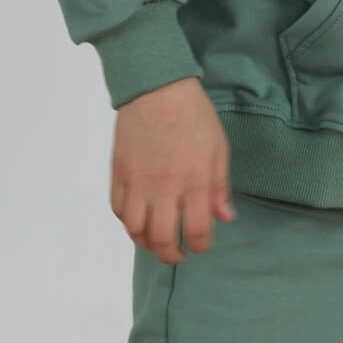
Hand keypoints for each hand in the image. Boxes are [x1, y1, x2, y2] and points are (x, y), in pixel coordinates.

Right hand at [109, 76, 237, 262]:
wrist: (156, 88)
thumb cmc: (193, 115)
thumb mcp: (218, 149)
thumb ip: (220, 187)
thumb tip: (224, 217)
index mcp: (193, 181)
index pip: (196, 230)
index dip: (200, 245)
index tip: (200, 245)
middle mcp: (163, 187)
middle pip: (161, 238)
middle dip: (170, 254)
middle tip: (177, 254)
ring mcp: (137, 181)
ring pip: (134, 229)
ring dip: (145, 243)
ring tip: (155, 242)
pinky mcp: (119, 172)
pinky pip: (118, 208)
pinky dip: (127, 221)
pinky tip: (137, 220)